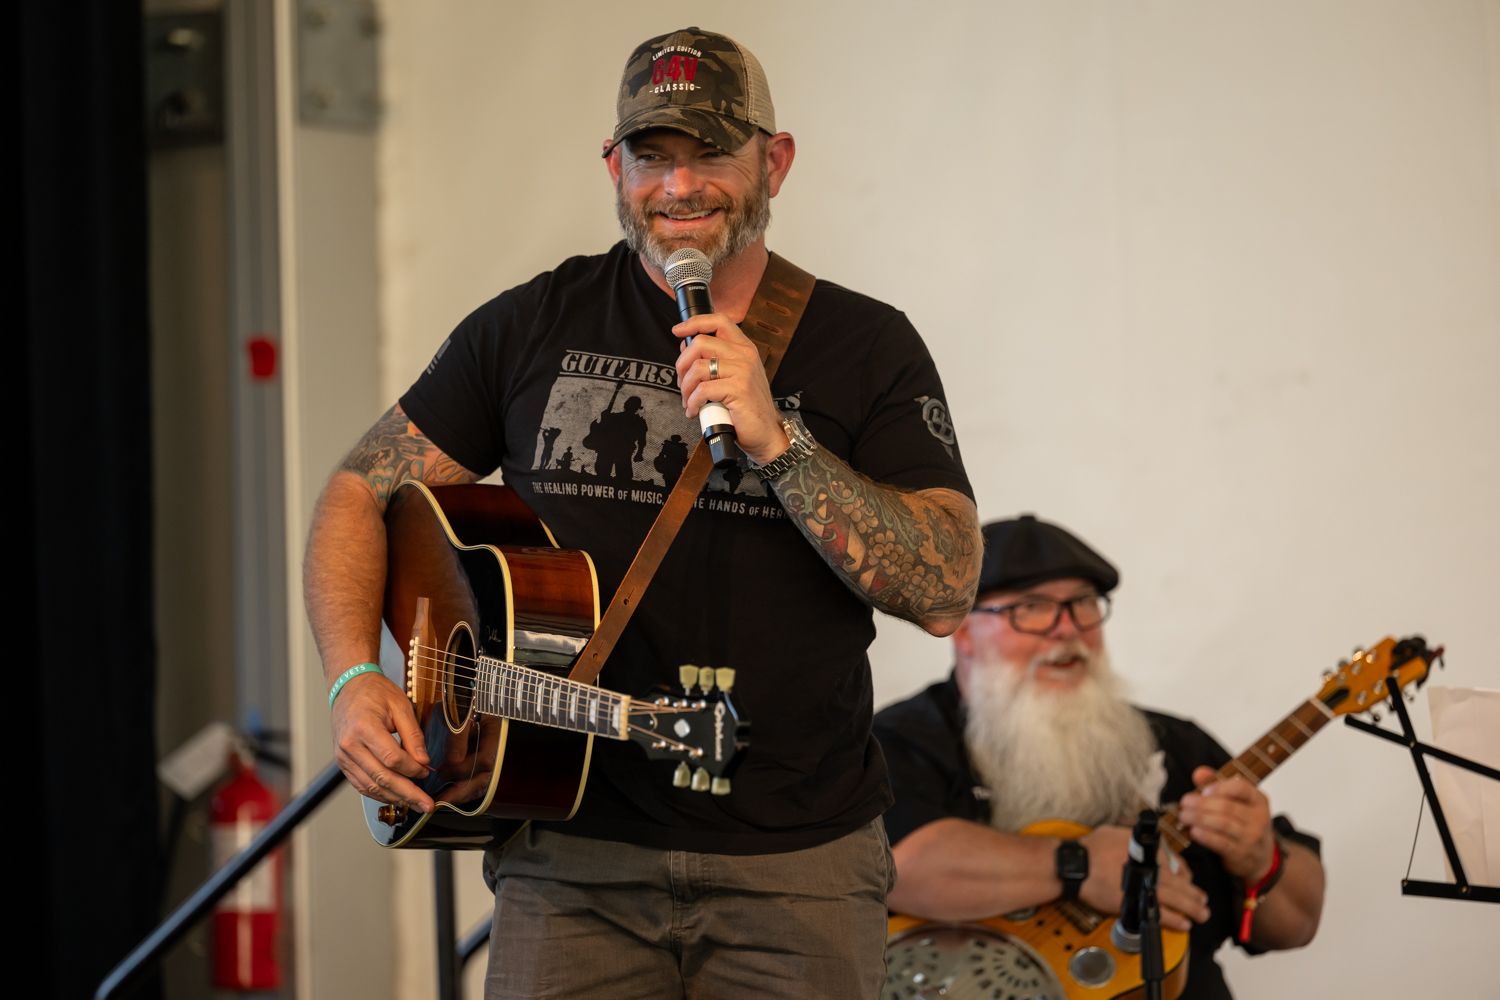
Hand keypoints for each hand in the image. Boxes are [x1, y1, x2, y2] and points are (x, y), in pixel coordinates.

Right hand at [330, 672, 433, 812]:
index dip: (412, 769)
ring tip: (414, 804)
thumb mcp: (401, 706)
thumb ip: (413, 736)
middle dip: (407, 794)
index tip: (427, 772)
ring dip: (394, 798)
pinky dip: (379, 794)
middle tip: (426, 805)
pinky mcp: (343, 763)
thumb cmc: (375, 692)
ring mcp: (343, 756)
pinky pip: (361, 784)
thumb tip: (423, 762)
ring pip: (370, 786)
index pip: (391, 759)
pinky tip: (395, 797)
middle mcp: (349, 745)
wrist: (348, 687)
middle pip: (381, 778)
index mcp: (364, 728)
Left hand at [673, 312, 787, 463]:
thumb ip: (716, 360)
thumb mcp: (735, 377)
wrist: (766, 433)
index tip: (678, 331)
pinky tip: (694, 411)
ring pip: (698, 368)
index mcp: (745, 348)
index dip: (695, 322)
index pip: (719, 321)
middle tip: (682, 383)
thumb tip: (686, 348)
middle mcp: (745, 355)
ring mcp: (743, 371)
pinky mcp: (738, 390)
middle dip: (682, 364)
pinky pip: (702, 391)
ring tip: (688, 401)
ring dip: (685, 388)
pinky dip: (693, 403)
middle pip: (700, 343)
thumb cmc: (747, 407)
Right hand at [1078, 825, 1209, 931]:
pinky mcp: (1135, 902)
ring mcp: (1144, 885)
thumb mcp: (1116, 832)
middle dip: (1195, 894)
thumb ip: (1134, 836)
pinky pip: (1161, 913)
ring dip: (1192, 908)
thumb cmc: (1092, 847)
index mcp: (1147, 850)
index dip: (1186, 874)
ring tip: (1201, 915)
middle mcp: (1150, 867)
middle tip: (1203, 903)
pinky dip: (1175, 919)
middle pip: (1180, 882)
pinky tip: (1184, 924)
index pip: (1175, 862)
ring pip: (1177, 898)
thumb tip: (1143, 840)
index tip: (1189, 880)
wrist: (1076, 865)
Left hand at [1178, 766, 1275, 881]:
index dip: (1220, 787)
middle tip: (1184, 802)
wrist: (1259, 857)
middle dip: (1202, 804)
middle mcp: (1259, 818)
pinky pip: (1221, 843)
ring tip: (1184, 816)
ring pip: (1223, 824)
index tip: (1203, 790)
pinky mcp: (1241, 853)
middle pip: (1227, 807)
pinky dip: (1205, 836)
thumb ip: (1218, 786)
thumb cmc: (1244, 824)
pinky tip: (1193, 831)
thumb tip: (1199, 773)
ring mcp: (1251, 837)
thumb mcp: (1237, 803)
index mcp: (1258, 800)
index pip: (1241, 788)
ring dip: (1199, 818)